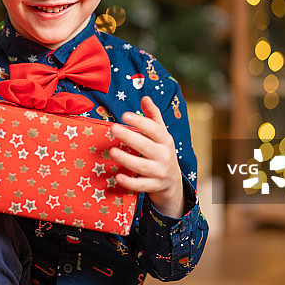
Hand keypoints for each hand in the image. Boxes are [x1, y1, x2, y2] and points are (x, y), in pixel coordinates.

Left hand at [109, 96, 185, 218]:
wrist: (173, 181)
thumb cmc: (161, 151)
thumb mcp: (161, 134)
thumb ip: (153, 116)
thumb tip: (145, 98)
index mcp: (165, 140)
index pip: (154, 129)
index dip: (140, 122)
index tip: (124, 115)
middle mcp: (164, 156)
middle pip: (146, 146)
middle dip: (130, 138)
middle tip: (113, 129)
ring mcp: (159, 172)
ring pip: (143, 166)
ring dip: (127, 159)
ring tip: (111, 152)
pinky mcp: (154, 186)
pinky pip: (141, 186)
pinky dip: (130, 182)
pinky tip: (117, 176)